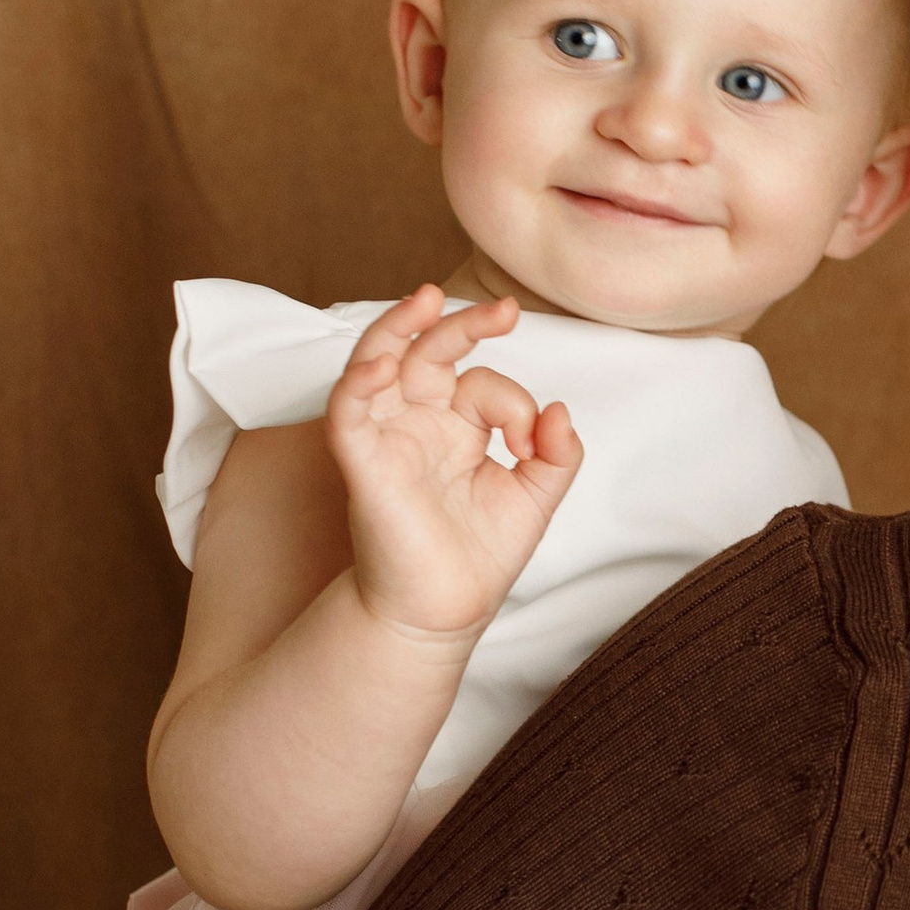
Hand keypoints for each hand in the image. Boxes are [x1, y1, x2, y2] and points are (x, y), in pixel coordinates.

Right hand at [323, 287, 582, 643]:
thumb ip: (559, 454)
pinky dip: (359, 383)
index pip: (482, 384)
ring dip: (397, 327)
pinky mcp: (362, 461)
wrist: (445, 610)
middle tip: (505, 310)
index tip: (536, 444)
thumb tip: (561, 410)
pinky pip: (348, 410)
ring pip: (378, 361)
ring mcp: (387, 436)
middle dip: (463, 324)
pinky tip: (382, 365)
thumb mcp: (536, 496)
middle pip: (428, 351)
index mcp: (456, 426)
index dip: (516, 404)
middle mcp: (418, 422)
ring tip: (426, 299)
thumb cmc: (480, 555)